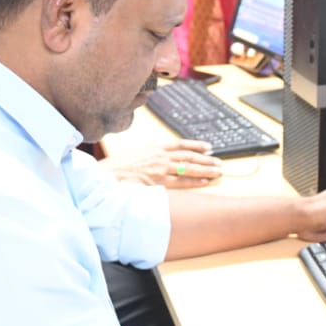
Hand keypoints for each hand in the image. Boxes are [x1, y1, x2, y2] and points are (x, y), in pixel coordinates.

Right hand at [102, 140, 222, 188]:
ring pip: (188, 167)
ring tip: (218, 172)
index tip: (209, 147)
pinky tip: (205, 182)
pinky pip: (181, 181)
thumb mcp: (136, 155)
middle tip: (219, 162)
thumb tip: (165, 161)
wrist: (106, 176)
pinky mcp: (158, 181)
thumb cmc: (118, 169)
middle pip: (189, 156)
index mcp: (154, 147)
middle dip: (206, 159)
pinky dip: (194, 181)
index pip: (180, 144)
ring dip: (205, 170)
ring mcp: (159, 168)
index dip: (196, 145)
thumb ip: (152, 157)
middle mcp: (159, 156)